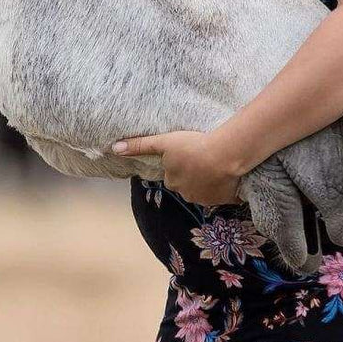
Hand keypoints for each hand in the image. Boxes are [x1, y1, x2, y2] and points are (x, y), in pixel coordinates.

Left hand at [112, 130, 242, 206]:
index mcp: (172, 181)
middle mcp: (186, 194)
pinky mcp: (224, 200)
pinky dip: (225, 187)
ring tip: (217, 163)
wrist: (224, 155)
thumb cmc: (192, 145)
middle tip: (203, 157)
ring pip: (205, 189)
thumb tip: (113, 148)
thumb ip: (139, 145)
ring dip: (209, 180)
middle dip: (193, 174)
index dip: (180, 164)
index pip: (172, 175)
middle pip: (187, 184)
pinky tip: (229, 173)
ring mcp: (206, 199)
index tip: (189, 154)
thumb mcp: (164, 142)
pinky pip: (223, 194)